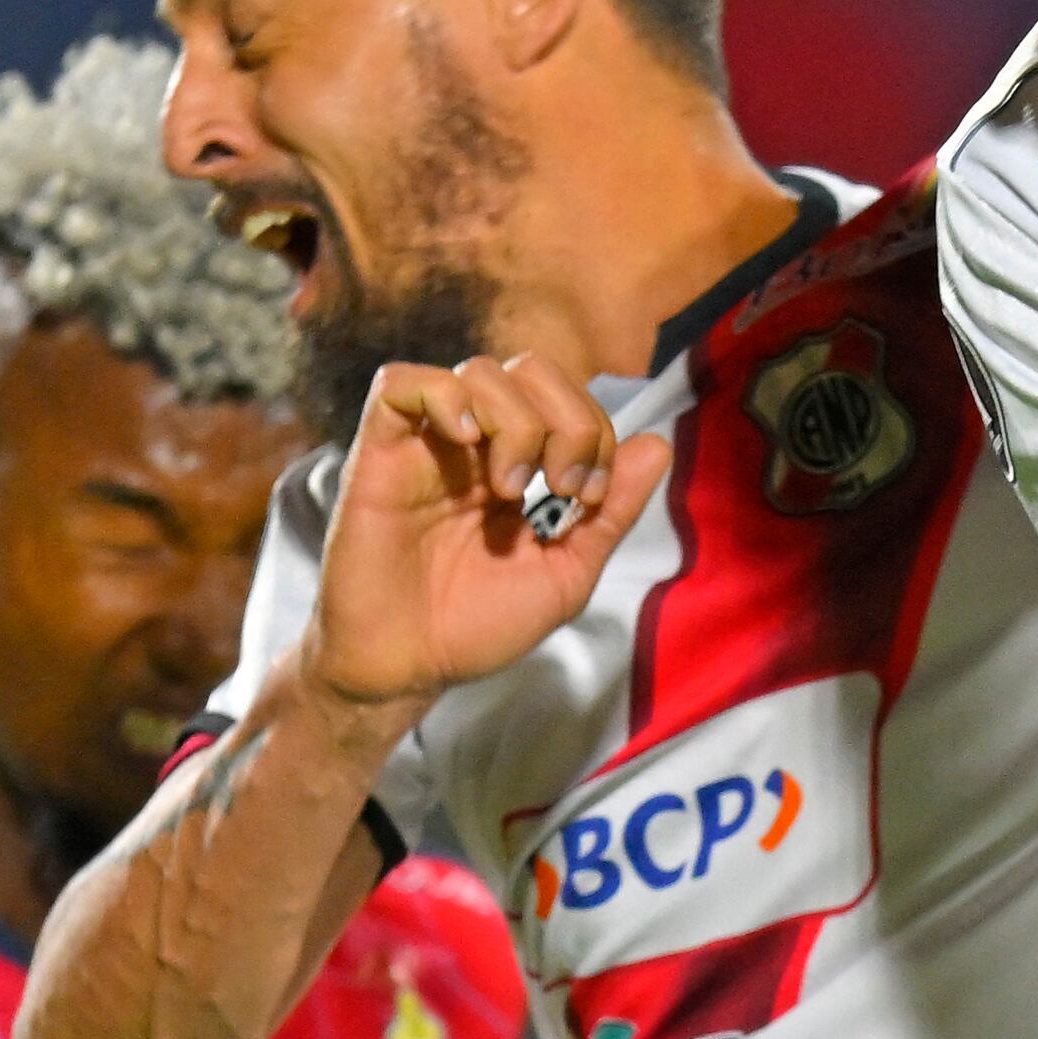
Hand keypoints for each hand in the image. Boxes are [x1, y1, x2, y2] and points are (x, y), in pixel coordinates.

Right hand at [299, 355, 667, 719]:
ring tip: (510, 489)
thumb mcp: (566, 573)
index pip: (568, 399)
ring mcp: (426, 444)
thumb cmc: (477, 628)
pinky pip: (400, 382)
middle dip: (568, 419)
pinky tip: (467, 442)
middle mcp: (474, 444)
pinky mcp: (378, 453)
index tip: (587, 498)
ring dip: (516, 421)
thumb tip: (659, 444)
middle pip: (530, 370)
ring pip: (479, 371)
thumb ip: (611, 511)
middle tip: (559, 487)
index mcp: (519, 463)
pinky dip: (445, 396)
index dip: (595, 432)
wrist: (405, 668)